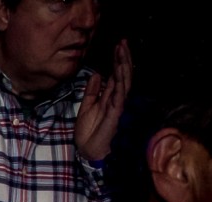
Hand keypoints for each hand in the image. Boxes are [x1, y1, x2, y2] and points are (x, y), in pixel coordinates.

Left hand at [74, 39, 131, 163]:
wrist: (88, 150)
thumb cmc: (89, 132)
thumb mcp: (87, 106)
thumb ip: (92, 91)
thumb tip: (97, 74)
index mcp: (109, 96)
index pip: (116, 74)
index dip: (117, 60)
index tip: (117, 45)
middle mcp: (116, 98)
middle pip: (122, 73)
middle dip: (123, 57)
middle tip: (123, 41)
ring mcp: (118, 104)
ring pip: (124, 80)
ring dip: (123, 64)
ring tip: (122, 49)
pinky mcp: (116, 111)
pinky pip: (120, 93)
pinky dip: (120, 80)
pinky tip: (120, 69)